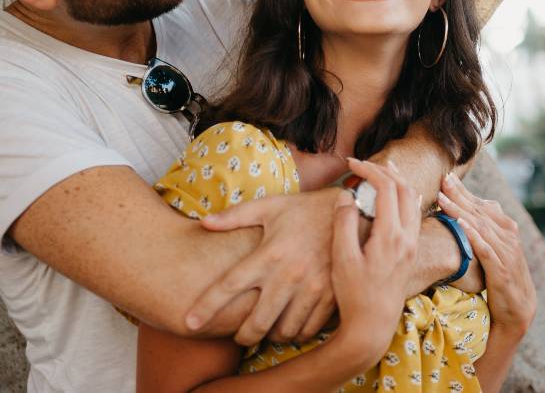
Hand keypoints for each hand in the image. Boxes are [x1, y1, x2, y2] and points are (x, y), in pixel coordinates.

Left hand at [186, 188, 340, 344]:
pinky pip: (309, 329)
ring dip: (271, 336)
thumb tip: (204, 223)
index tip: (190, 323)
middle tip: (239, 337)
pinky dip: (297, 333)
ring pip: (283, 331)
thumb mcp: (271, 207)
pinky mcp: (330, 296)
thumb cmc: (305, 209)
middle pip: (255, 322)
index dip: (206, 307)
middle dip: (243, 337)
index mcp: (268, 254)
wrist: (354, 212)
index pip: (229, 286)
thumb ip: (236, 216)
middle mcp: (287, 275)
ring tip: (267, 330)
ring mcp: (310, 288)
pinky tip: (291, 325)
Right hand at [330, 158, 420, 356]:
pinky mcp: (411, 252)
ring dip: (398, 182)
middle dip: (384, 171)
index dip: (369, 169)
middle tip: (363, 164)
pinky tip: (395, 196)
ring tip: (381, 171)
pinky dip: (404, 197)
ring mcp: (412, 245)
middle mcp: (407, 237)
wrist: (372, 326)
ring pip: (413, 201)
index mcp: (391, 236)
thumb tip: (346, 195)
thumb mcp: (342, 259)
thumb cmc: (353, 295)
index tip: (350, 163)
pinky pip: (414, 214)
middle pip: (404, 189)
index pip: (386, 188)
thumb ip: (344, 224)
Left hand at [438, 174, 536, 341]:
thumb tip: (463, 214)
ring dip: (460, 210)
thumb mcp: (493, 251)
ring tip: (443, 197)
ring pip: (480, 226)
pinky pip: (485, 249)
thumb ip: (483, 232)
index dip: (465, 191)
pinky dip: (473, 235)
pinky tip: (460, 224)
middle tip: (443, 179)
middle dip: (460, 194)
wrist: (518, 311)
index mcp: (506, 229)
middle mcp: (508, 237)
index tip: (447, 178)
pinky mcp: (501, 270)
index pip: (482, 205)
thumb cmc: (500, 279)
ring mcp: (506, 253)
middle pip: (480, 211)